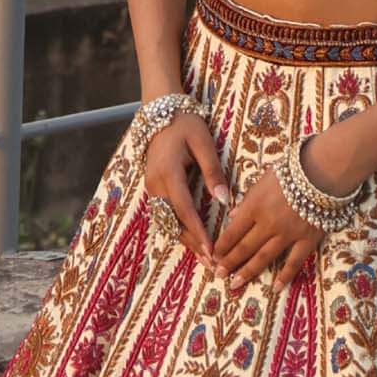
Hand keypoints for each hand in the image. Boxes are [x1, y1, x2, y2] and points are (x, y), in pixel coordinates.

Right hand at [141, 112, 228, 266]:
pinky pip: (166, 215)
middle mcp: (155, 185)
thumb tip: (224, 200)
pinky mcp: (153, 189)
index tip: (212, 249)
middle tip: (214, 263)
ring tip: (206, 259)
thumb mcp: (203, 143)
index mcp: (168, 173)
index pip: (184, 209)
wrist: (160, 113)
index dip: (198, 232)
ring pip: (168, 222)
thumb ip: (213, 171)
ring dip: (186, 241)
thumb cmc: (185, 125)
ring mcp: (151, 188)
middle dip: (194, 244)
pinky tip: (194, 242)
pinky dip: (180, 229)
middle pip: (174, 222)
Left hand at [210, 137, 355, 294]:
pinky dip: (284, 276)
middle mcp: (267, 224)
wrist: (324, 171)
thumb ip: (248, 200)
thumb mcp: (263, 179)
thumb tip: (233, 216)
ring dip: (247, 272)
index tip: (212, 256)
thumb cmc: (292, 170)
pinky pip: (293, 262)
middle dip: (229, 262)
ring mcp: (287, 234)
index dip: (221, 246)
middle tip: (218, 275)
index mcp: (254, 206)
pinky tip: (274, 288)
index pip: (233, 231)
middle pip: (244, 247)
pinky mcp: (306, 240)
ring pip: (263, 257)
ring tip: (235, 284)